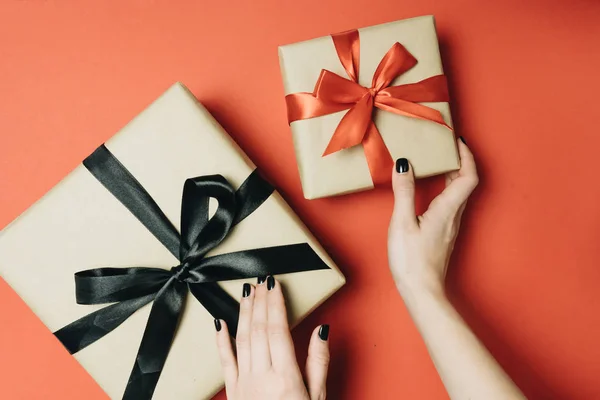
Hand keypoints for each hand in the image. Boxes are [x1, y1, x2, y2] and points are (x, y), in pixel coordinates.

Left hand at [215, 276, 329, 399]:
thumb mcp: (317, 395)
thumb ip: (319, 362)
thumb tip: (321, 331)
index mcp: (286, 378)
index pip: (278, 330)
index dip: (275, 304)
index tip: (274, 285)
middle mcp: (262, 378)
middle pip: (259, 330)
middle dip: (260, 301)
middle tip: (262, 281)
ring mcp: (245, 383)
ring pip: (242, 340)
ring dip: (244, 312)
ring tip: (247, 293)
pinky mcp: (233, 391)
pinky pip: (225, 361)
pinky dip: (221, 340)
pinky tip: (219, 322)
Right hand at [388, 138, 478, 298]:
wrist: (422, 291)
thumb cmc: (412, 260)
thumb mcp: (402, 223)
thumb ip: (404, 192)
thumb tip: (404, 164)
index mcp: (447, 209)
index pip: (468, 176)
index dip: (466, 156)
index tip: (457, 140)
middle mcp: (453, 216)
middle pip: (466, 182)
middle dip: (459, 160)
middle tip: (446, 146)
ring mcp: (450, 226)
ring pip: (459, 193)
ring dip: (452, 174)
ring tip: (438, 162)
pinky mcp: (444, 233)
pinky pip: (450, 204)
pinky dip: (445, 189)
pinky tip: (431, 190)